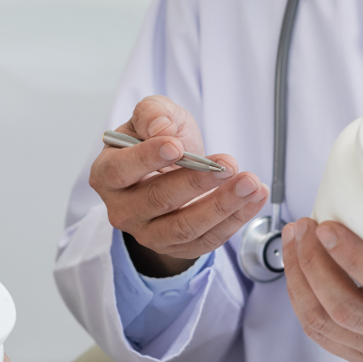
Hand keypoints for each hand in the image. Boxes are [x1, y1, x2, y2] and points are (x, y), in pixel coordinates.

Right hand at [89, 95, 268, 275]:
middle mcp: (123, 209)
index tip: (178, 147)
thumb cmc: (154, 140)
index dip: (148, 158)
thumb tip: (161, 130)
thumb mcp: (151, 115)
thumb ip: (152, 113)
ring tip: (250, 183)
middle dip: (197, 182)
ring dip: (222, 205)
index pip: (122, 170)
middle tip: (229, 165)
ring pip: (185, 226)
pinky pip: (208, 240)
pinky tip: (255, 197)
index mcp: (107, 174)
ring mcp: (149, 233)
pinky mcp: (178, 247)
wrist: (166, 170)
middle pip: (158, 200)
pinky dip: (236, 219)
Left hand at [282, 142, 362, 361]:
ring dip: (300, 280)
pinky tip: (296, 264)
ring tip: (295, 237)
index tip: (328, 226)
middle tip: (303, 225)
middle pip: (351, 312)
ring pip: (328, 325)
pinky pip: (321, 333)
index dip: (355, 260)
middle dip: (315, 266)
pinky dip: (300, 298)